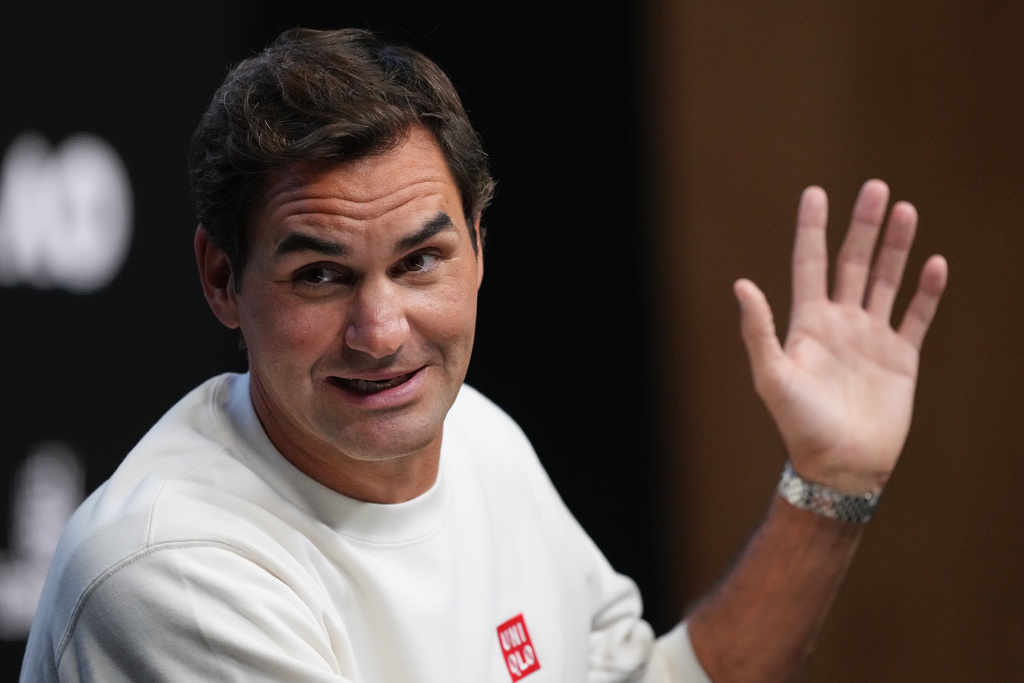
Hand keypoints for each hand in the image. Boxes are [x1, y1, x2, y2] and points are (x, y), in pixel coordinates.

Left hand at [734, 180, 946, 494]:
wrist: (841, 465)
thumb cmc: (799, 425)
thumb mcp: (771, 377)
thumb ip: (759, 330)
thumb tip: (741, 284)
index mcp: (807, 323)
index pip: (809, 263)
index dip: (811, 229)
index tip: (815, 192)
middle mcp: (840, 323)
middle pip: (853, 262)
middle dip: (863, 225)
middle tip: (876, 187)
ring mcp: (872, 338)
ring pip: (886, 280)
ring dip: (896, 247)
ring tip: (906, 210)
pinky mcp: (902, 358)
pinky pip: (917, 316)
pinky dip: (927, 292)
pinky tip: (935, 264)